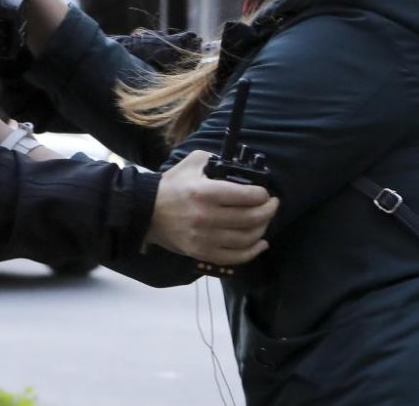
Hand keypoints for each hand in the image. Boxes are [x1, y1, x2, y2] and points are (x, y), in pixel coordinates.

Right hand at [146, 150, 277, 265]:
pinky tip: (261, 243)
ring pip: (246, 239)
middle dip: (268, 210)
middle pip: (251, 218)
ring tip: (264, 220)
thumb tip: (238, 167)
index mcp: (206, 193)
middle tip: (272, 204)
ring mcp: (204, 238)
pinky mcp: (201, 253)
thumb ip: (215, 160)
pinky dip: (252, 252)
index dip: (262, 195)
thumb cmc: (171, 186)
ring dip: (262, 229)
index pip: (246, 196)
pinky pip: (235, 257)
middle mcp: (207, 217)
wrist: (146, 212)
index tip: (265, 193)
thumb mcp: (192, 163)